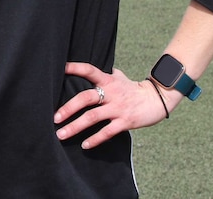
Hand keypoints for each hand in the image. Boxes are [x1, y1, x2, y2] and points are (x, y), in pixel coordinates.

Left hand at [54, 62, 173, 149]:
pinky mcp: (125, 121)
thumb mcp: (119, 76)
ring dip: (75, 127)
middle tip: (55, 118)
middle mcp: (111, 93)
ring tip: (61, 134)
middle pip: (86, 98)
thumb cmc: (133, 88)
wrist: (157, 99)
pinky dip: (95, 139)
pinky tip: (84, 145)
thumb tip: (88, 70)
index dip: (75, 68)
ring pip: (93, 117)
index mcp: (108, 80)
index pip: (89, 70)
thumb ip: (104, 74)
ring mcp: (118, 108)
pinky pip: (107, 132)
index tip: (60, 68)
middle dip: (68, 108)